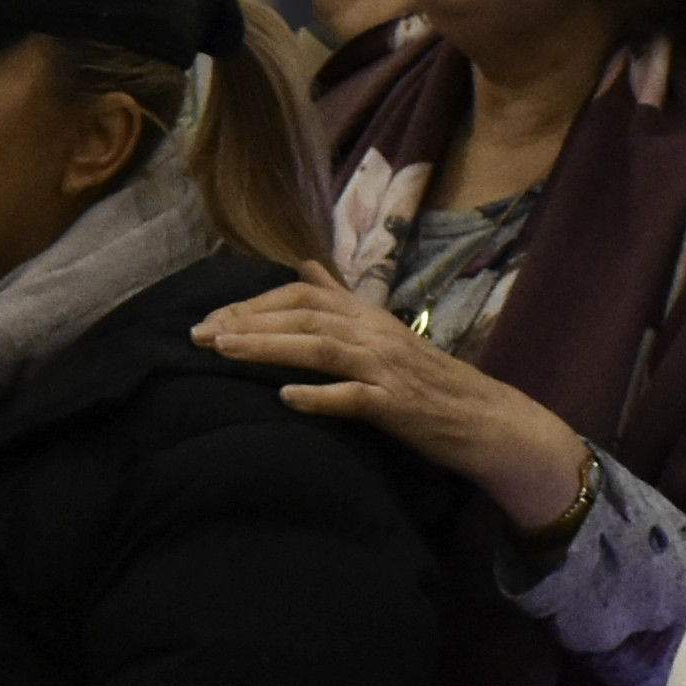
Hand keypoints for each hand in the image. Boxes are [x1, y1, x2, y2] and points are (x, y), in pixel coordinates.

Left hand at [188, 278, 588, 534]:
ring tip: (223, 352)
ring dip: (267, 348)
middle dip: (246, 322)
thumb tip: (304, 265)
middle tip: (198, 336)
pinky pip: (354, 397)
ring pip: (320, 348)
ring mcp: (387, 368)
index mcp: (367, 315)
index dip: (253, 303)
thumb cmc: (426, 381)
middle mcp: (374, 333)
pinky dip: (319, 396)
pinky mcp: (398, 406)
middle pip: (302, 316)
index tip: (212, 319)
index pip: (302, 295)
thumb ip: (340, 299)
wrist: (486, 420)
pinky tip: (285, 398)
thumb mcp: (381, 331)